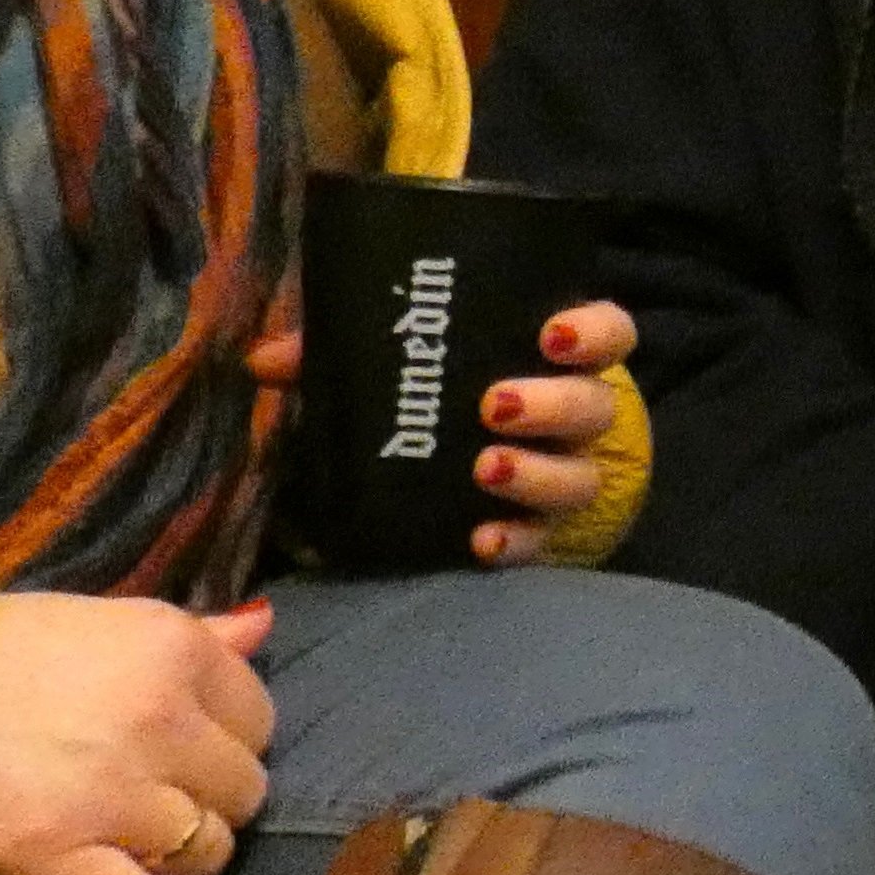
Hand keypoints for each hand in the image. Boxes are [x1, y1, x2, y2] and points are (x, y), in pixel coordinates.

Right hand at [0, 593, 276, 874]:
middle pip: (244, 791)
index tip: (186, 746)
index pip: (259, 718)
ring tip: (129, 840)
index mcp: (173, 649)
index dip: (226, 738)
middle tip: (154, 795)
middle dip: (206, 798)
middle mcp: (160, 720)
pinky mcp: (58, 859)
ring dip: (176, 856)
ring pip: (208, 853)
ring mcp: (114, 795)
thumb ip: (192, 633)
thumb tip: (262, 630)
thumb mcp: (100, 620)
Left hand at [247, 299, 636, 566]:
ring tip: (486, 469)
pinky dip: (515, 541)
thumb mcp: (394, 366)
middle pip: (595, 406)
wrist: (461, 477)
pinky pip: (543, 542)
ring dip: (537, 472)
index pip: (610, 333)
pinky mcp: (543, 533)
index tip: (551, 333)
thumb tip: (265, 360)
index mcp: (555, 359)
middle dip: (552, 404)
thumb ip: (335, 355)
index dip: (594, 331)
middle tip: (495, 405)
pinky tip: (481, 541)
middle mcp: (575, 418)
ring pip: (580, 476)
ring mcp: (566, 477)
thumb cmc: (435, 397)